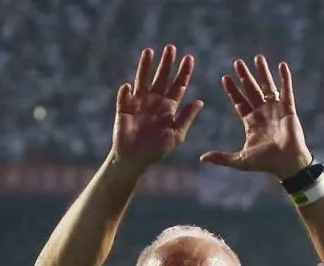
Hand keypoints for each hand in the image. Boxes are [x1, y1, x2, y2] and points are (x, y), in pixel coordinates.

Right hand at [112, 45, 203, 168]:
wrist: (135, 159)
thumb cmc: (157, 150)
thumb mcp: (176, 135)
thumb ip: (186, 118)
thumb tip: (200, 101)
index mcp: (169, 107)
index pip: (178, 85)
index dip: (184, 72)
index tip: (189, 58)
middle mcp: (154, 100)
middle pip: (162, 77)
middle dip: (167, 63)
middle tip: (171, 48)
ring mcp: (138, 102)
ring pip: (143, 79)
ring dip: (145, 66)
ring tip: (149, 51)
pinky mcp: (124, 108)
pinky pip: (124, 96)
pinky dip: (126, 91)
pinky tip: (129, 87)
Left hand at [200, 56, 312, 179]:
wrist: (287, 164)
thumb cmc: (265, 163)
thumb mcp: (240, 160)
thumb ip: (221, 157)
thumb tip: (202, 158)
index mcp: (251, 122)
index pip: (239, 102)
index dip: (233, 90)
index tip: (225, 77)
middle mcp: (262, 113)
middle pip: (251, 90)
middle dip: (244, 76)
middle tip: (237, 62)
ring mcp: (276, 110)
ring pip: (268, 86)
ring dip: (262, 72)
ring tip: (257, 57)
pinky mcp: (288, 109)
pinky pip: (286, 90)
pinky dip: (284, 78)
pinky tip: (281, 65)